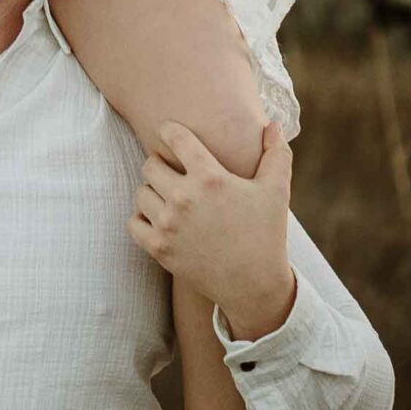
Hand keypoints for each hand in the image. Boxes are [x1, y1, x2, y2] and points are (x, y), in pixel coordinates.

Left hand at [129, 120, 296, 338]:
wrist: (255, 285)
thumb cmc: (266, 233)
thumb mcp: (277, 190)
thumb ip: (276, 153)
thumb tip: (272, 124)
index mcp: (210, 177)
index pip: (174, 137)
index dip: (170, 131)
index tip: (171, 134)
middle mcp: (184, 198)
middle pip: (149, 164)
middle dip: (161, 164)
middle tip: (173, 171)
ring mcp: (169, 225)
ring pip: (141, 192)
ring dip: (152, 192)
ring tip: (169, 196)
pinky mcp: (159, 249)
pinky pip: (133, 222)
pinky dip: (142, 218)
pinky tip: (159, 219)